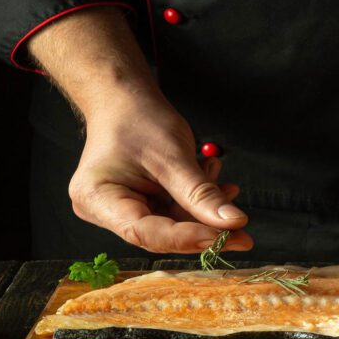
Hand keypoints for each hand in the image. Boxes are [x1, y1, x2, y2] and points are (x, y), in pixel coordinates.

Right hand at [26, 7, 251, 253]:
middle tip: (241, 228)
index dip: (188, 238)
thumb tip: (236, 223)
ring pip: (171, 225)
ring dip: (203, 210)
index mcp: (97, 199)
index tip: (227, 236)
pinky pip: (172, 213)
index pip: (146, 232)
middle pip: (160, 234)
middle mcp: (103, 211)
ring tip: (227, 188)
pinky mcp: (138, 205)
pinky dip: (196, 201)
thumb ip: (202, 193)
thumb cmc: (139, 119)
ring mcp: (121, 210)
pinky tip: (212, 178)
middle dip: (203, 228)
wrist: (124, 99)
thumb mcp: (173, 156)